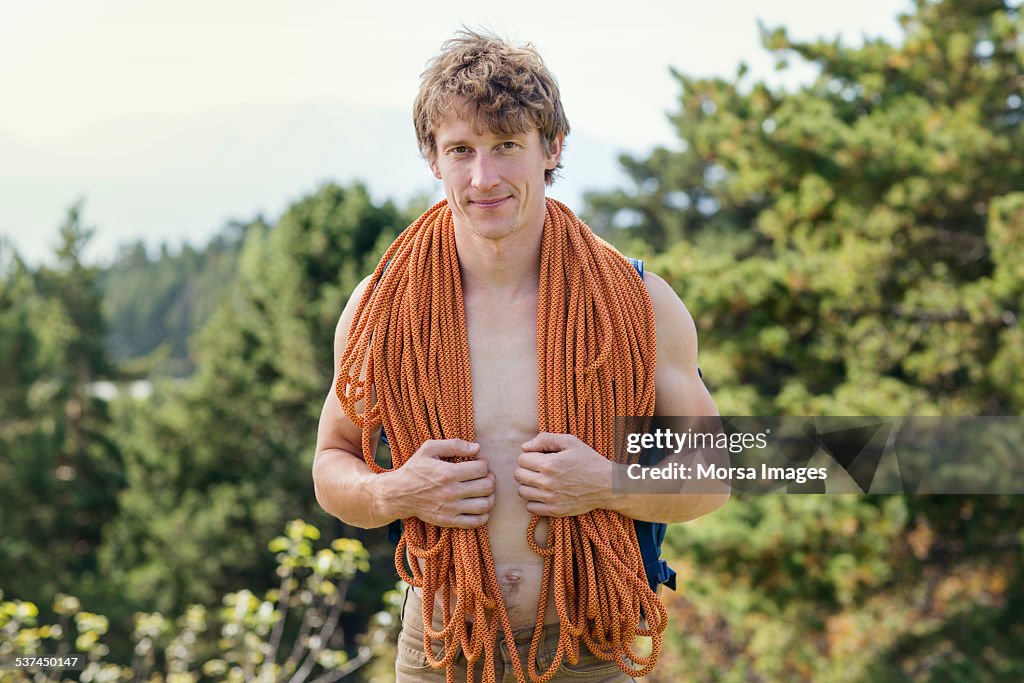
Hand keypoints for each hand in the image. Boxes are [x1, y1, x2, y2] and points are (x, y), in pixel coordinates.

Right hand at [377, 439, 494, 527]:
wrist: (398, 494)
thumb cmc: (415, 469)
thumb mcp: (429, 449)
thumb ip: (454, 445)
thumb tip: (477, 448)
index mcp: (447, 473)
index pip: (481, 469)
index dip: (484, 463)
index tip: (479, 462)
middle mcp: (451, 492)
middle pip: (486, 486)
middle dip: (490, 478)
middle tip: (484, 475)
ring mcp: (450, 509)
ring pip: (485, 505)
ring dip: (490, 496)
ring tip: (484, 490)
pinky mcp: (448, 521)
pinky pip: (476, 522)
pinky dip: (484, 514)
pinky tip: (479, 505)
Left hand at [515, 432, 612, 516]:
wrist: (607, 485)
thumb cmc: (589, 460)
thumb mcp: (570, 442)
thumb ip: (545, 439)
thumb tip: (524, 447)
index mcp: (549, 464)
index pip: (521, 459)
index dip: (529, 456)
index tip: (540, 457)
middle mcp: (547, 482)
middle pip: (518, 475)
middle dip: (526, 469)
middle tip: (539, 469)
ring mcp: (550, 498)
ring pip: (522, 492)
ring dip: (528, 485)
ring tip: (541, 481)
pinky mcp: (554, 511)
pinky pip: (530, 508)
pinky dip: (534, 501)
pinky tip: (544, 494)